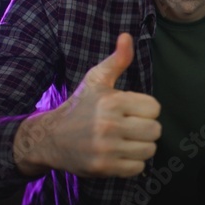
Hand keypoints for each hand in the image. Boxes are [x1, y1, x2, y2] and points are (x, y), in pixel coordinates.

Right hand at [14, 33, 160, 177]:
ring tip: (125, 140)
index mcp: (112, 102)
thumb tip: (126, 36)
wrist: (49, 137)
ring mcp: (106, 148)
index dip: (145, 109)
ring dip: (141, 146)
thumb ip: (117, 60)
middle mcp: (109, 125)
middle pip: (155, 130)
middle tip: (130, 127)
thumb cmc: (79, 106)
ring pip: (149, 150)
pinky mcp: (103, 167)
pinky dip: (133, 163)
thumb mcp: (96, 80)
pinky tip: (119, 154)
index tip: (131, 110)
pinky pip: (138, 168)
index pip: (154, 108)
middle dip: (146, 128)